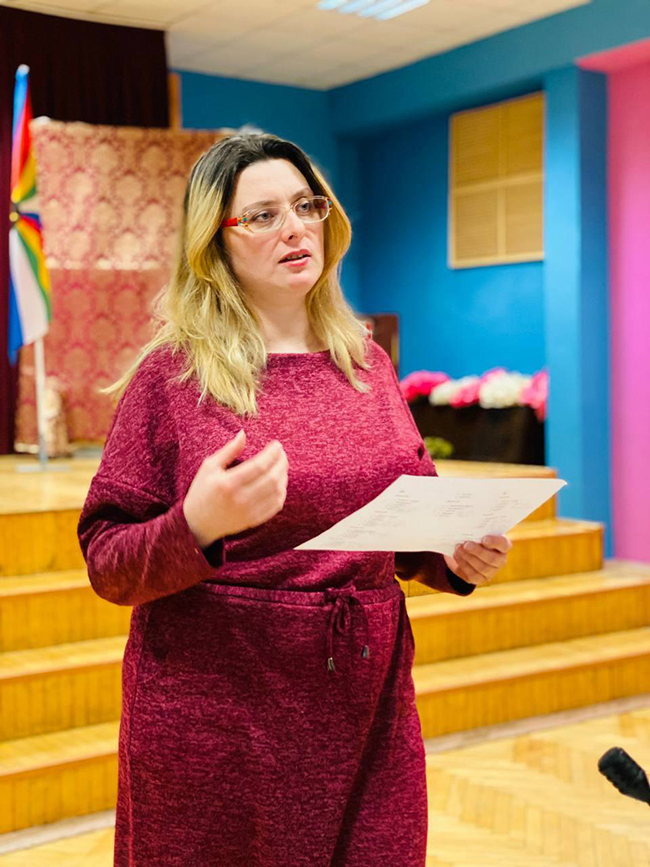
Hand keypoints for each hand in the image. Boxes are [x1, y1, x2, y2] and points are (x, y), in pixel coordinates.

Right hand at [183, 429, 287, 548]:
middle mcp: (240, 499)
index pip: (259, 465)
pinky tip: (280, 483)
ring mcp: (248, 512)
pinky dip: (282, 492)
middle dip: (281, 463)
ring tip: (281, 466)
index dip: (272, 453)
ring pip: (276, 492)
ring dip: (283, 476)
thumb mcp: (209, 467)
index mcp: (227, 483)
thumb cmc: (202, 491)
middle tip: (282, 453)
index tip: (277, 445)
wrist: (197, 523)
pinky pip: (275, 506)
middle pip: (271, 478)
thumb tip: (244, 433)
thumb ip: (229, 450)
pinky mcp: (253, 520)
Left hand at [443, 535, 511, 586]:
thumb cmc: (475, 537)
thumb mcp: (478, 532)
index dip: (495, 542)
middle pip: (492, 559)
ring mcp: (491, 572)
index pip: (504, 545)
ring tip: (458, 548)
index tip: (484, 539)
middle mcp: (500, 561)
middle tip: (466, 544)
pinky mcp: (480, 579)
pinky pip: (472, 574)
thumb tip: (468, 526)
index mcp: (503, 546)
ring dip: (468, 557)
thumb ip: (477, 530)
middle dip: (478, 551)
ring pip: (481, 568)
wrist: (467, 550)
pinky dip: (463, 564)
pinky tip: (456, 555)